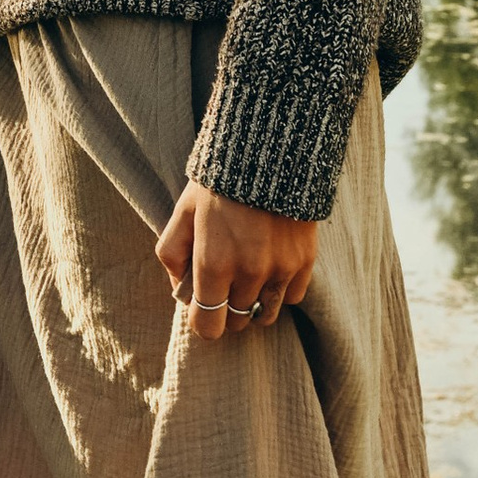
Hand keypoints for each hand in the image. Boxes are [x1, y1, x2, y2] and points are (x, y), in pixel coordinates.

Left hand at [153, 180, 318, 340]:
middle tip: (223, 287)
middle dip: (226, 311)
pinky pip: (293, 297)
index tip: (202, 310)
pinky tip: (271, 269)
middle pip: (237, 323)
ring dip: (254, 306)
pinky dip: (281, 290)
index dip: (202, 323)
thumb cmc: (217, 183)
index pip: (208, 326)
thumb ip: (172, 255)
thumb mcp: (182, 213)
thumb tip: (180, 290)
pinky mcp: (305, 261)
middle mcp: (248, 274)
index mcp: (213, 265)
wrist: (268, 151)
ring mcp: (280, 269)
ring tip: (248, 283)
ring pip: (266, 315)